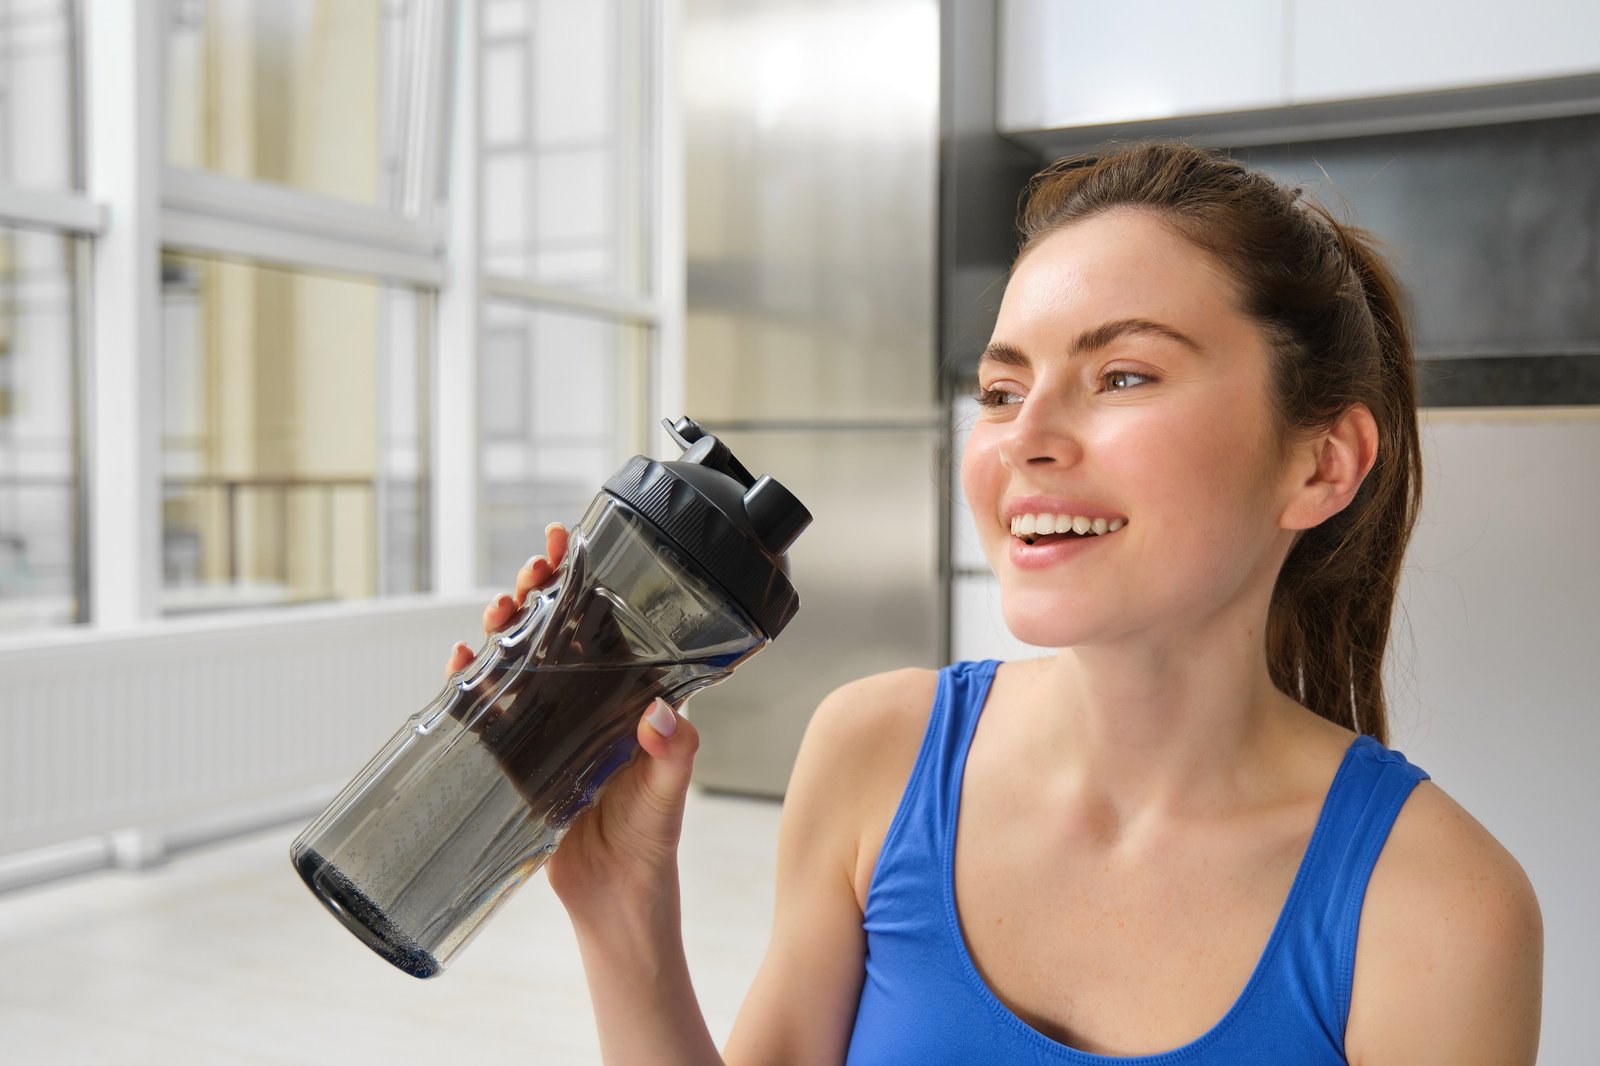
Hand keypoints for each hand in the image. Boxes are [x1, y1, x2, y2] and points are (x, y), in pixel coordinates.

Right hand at [442, 521, 701, 920]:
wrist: (613, 903)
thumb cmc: (651, 843)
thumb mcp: (667, 795)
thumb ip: (672, 754)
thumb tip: (661, 714)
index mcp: (626, 699)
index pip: (606, 626)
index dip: (588, 582)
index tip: (572, 543)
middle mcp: (586, 705)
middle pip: (557, 632)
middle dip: (540, 592)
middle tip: (531, 570)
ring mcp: (548, 728)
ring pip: (518, 661)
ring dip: (504, 628)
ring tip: (497, 609)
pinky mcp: (515, 758)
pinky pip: (487, 709)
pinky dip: (470, 681)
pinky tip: (462, 662)